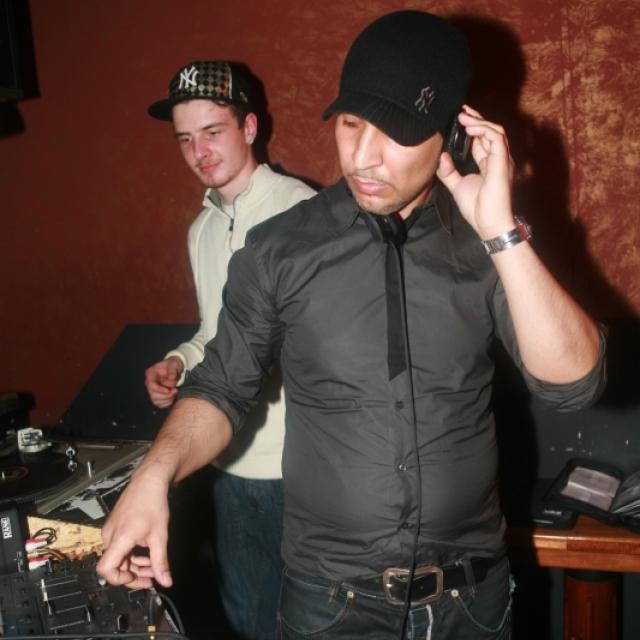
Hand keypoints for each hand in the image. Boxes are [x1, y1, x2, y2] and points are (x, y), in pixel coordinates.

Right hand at [97, 470, 172, 588]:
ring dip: (134, 566)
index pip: (105, 569)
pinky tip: (146, 556)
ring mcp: (110, 531)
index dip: (120, 579)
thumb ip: (161, 561)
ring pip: (118, 557)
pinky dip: (131, 555)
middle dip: (134, 575)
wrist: (148, 481)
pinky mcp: (113, 527)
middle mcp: (110, 535)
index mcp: (119, 538)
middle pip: (114, 566)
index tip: (137, 579)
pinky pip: (119, 548)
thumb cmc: (153, 504)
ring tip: (153, 568)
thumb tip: (166, 582)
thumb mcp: (160, 535)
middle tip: (152, 578)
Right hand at [145, 356, 183, 407]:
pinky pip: (159, 404)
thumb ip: (172, 370)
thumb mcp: (174, 364)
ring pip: (156, 401)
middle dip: (165, 395)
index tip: (169, 390)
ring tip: (175, 392)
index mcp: (150, 373)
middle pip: (153, 395)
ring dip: (167, 399)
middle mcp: (149, 383)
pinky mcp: (157, 396)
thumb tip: (171, 378)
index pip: (151, 385)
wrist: (175, 368)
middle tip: (175, 390)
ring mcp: (152, 390)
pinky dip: (167, 402)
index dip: (160, 390)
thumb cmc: (173, 365)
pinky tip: (172, 397)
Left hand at [437, 105, 515, 238]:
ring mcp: (502, 159)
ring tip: (463, 116)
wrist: (488, 223)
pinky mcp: (502, 162)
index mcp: (488, 163)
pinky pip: (496, 138)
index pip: (482, 139)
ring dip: (478, 121)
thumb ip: (448, 172)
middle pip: (490, 131)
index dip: (472, 127)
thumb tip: (442, 156)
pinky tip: (470, 127)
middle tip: (461, 110)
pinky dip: (483, 130)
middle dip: (476, 118)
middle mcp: (498, 158)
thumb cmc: (477, 209)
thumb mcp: (457, 186)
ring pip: (495, 130)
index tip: (459, 117)